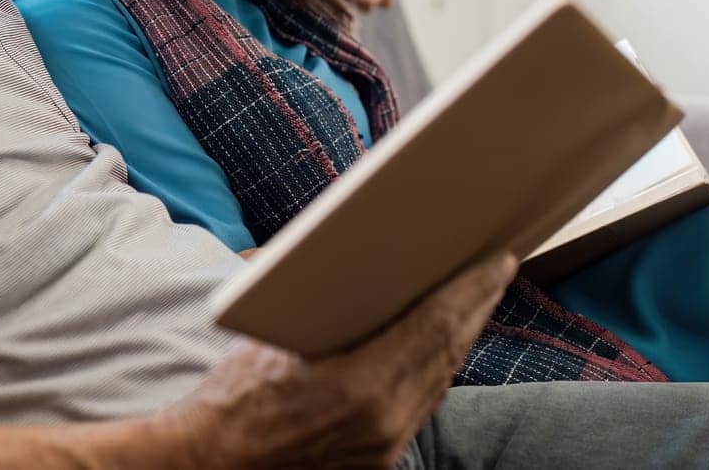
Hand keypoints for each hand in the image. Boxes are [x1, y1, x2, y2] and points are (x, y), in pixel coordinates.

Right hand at [167, 253, 516, 468]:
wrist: (210, 465)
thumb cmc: (231, 398)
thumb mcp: (275, 338)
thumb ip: (325, 307)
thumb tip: (356, 262)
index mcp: (361, 385)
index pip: (435, 325)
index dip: (471, 289)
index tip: (497, 260)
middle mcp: (384, 420)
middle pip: (447, 352)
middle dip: (477, 307)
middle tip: (497, 268)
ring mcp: (385, 445)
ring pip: (440, 381)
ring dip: (462, 337)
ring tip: (478, 300)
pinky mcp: (379, 460)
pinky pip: (421, 405)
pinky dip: (436, 368)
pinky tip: (441, 346)